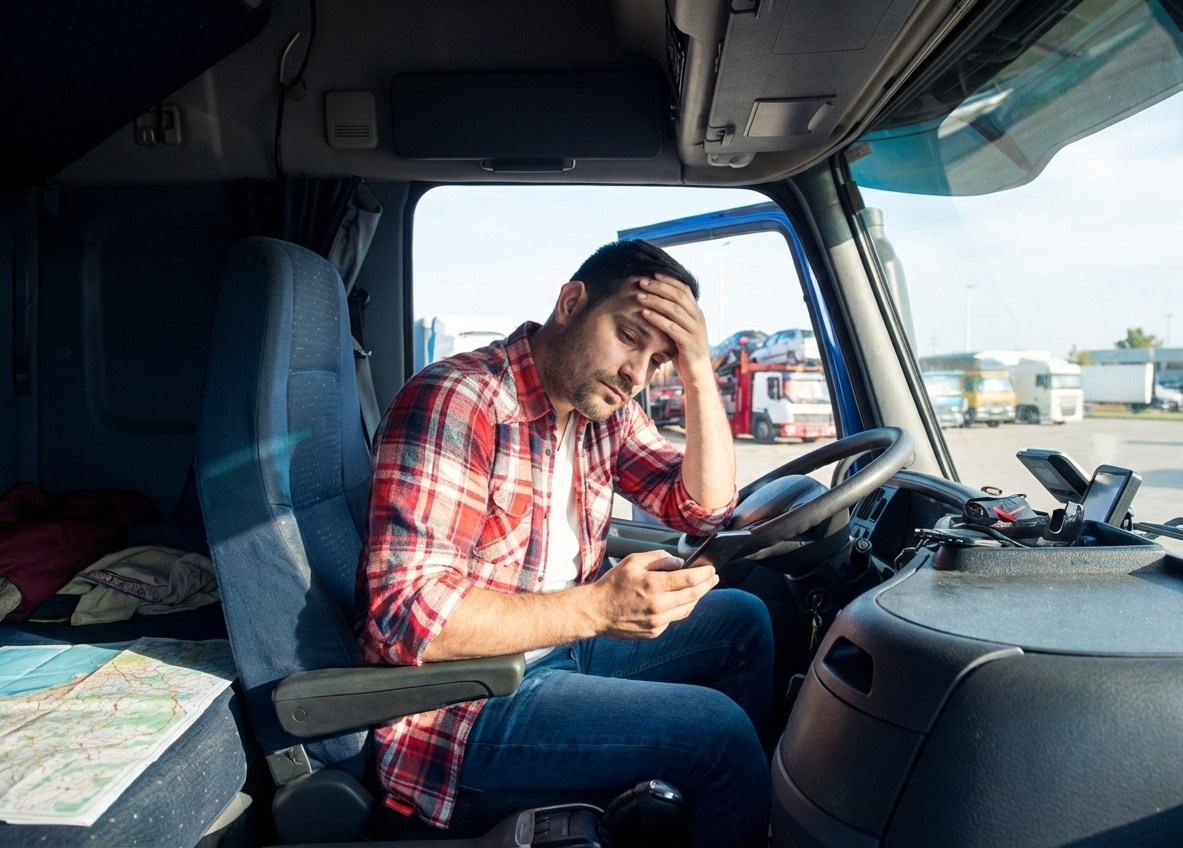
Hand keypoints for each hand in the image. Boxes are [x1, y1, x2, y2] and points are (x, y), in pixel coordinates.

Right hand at [590, 549, 718, 638]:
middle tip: (714, 578)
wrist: (596, 611)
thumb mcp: (633, 561)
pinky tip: (680, 601)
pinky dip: (680, 608)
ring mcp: (657, 621)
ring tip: (701, 589)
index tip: (711, 570)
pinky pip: (673, 618)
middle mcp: (659, 605)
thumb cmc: (612, 585)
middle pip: (693, 595)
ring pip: (687, 609)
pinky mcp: (654, 631)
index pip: (690, 579)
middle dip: (706, 585)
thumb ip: (658, 558)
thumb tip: (678, 563)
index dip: (704, 574)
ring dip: (696, 598)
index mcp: (654, 585)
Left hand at [636, 273, 712, 383]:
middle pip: (678, 296)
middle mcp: (698, 319)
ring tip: (639, 296)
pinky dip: (657, 318)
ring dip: (655, 300)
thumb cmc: (684, 352)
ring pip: (675, 309)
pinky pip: (672, 327)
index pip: (684, 289)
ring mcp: (695, 331)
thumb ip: (674, 317)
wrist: (697, 376)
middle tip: (642, 282)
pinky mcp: (689, 343)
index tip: (653, 274)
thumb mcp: (680, 330)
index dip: (669, 280)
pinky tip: (644, 313)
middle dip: (659, 287)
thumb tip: (657, 302)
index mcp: (697, 313)